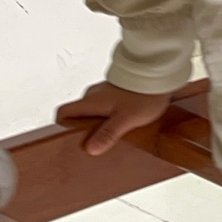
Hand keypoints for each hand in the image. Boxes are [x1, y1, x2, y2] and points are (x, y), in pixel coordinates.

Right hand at [55, 81, 171, 155]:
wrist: (161, 73)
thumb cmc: (144, 93)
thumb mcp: (126, 119)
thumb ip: (108, 134)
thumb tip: (90, 149)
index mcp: (90, 101)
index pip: (63, 112)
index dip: (61, 127)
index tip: (69, 139)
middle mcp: (94, 95)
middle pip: (78, 114)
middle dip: (83, 129)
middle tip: (93, 144)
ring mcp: (105, 92)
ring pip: (93, 111)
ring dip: (99, 123)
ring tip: (111, 136)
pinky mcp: (117, 92)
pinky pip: (106, 107)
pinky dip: (109, 116)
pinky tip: (122, 124)